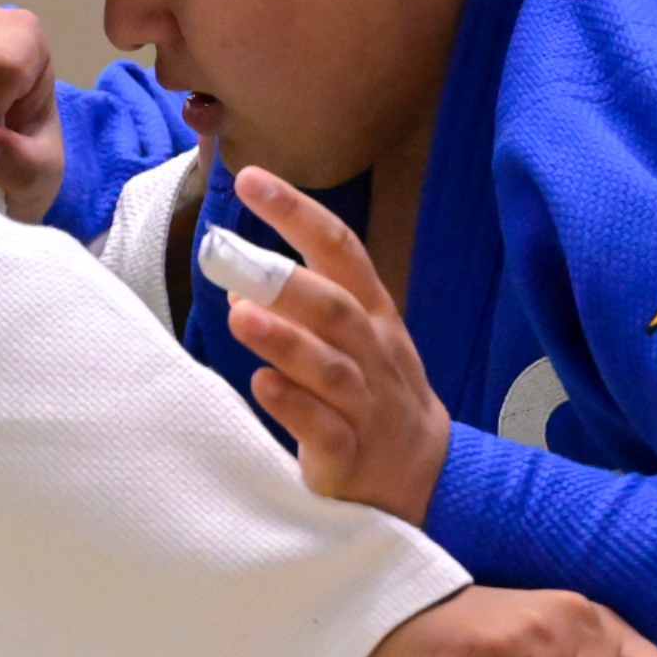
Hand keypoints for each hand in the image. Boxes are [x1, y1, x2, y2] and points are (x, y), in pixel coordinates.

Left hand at [225, 166, 452, 524]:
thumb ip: (300, 311)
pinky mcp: (351, 456)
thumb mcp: (349, 341)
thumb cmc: (372, 394)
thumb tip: (241, 286)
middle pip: (336, 309)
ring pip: (331, 368)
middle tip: (234, 257)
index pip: (341, 250)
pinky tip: (263, 385)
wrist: (422, 478)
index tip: (252, 178)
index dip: (298, 212)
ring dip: (286, 340)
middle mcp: (374, 353)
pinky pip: (325, 429)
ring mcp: (367, 406)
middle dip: (288, 281)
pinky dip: (295, 406)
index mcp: (372, 314)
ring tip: (240, 317)